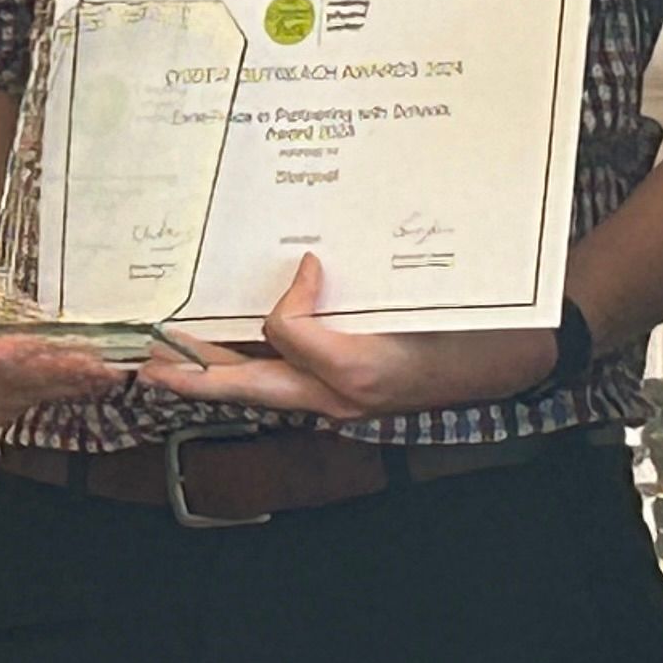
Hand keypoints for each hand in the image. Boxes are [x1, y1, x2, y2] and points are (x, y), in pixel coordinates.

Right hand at [0, 270, 126, 430]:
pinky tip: (80, 382)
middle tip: (94, 362)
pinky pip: (16, 409)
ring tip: (97, 371)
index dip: (10, 355)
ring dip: (58, 386)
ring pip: (12, 400)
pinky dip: (49, 394)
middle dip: (50, 371)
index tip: (51, 348)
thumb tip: (42, 324)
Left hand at [135, 253, 559, 424]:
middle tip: (143, 364)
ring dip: (217, 371)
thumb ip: (342, 309)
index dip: (285, 299)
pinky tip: (239, 345)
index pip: (283, 335)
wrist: (518, 358)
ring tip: (171, 358)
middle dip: (192, 373)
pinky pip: (291, 380)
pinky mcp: (349, 391)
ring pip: (263, 386)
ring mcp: (342, 398)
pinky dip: (260, 363)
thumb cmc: (471, 336)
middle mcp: (339, 396)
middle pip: (246, 385)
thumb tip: (305, 271)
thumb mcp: (406, 320)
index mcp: (353, 375)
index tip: (309, 263)